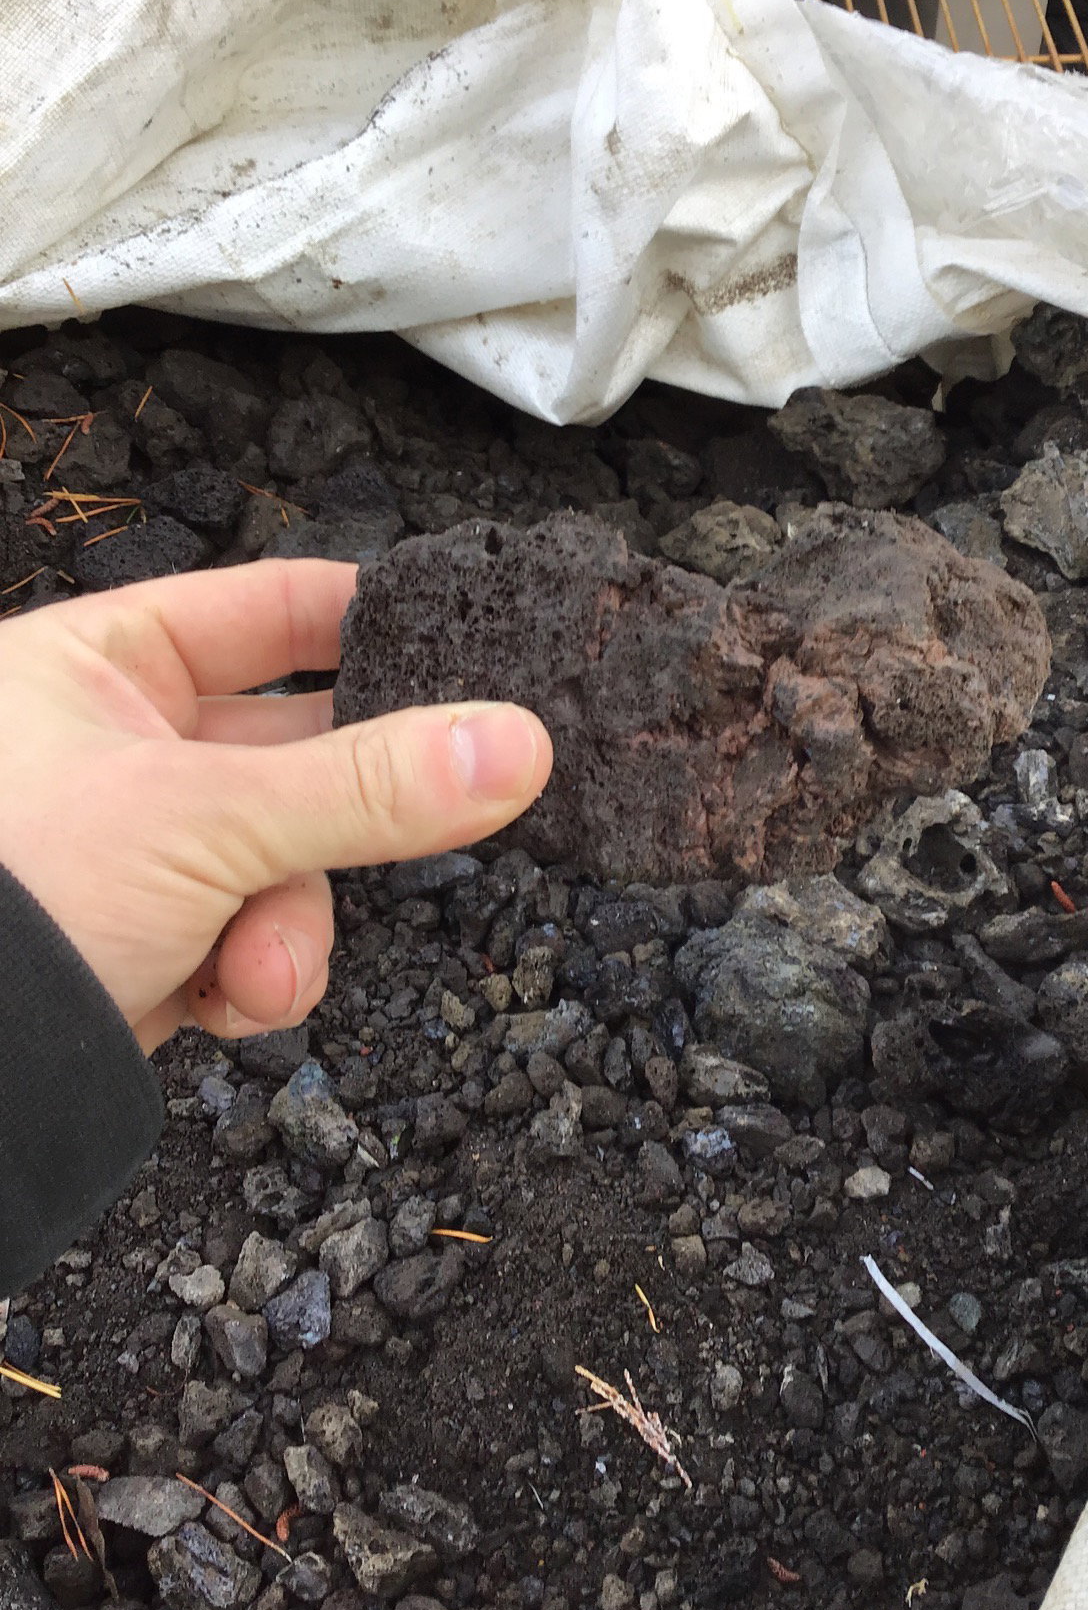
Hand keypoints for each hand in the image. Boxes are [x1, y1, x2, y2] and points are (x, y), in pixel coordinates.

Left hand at [0, 560, 550, 1052]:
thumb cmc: (11, 901)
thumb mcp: (206, 819)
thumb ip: (368, 785)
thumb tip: (515, 742)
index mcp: (97, 664)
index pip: (266, 608)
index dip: (366, 624)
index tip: (464, 648)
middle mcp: (114, 745)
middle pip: (299, 750)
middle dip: (340, 822)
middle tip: (438, 814)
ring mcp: (135, 848)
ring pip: (288, 861)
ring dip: (292, 925)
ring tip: (259, 969)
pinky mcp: (149, 941)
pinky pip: (253, 937)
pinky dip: (254, 975)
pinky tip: (227, 1001)